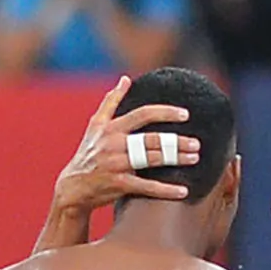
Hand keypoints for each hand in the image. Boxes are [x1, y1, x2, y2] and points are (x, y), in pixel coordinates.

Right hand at [52, 74, 195, 218]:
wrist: (73, 187)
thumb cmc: (89, 153)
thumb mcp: (95, 126)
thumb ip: (111, 101)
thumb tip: (125, 79)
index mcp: (111, 128)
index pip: (142, 115)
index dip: (165, 113)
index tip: (185, 114)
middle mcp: (114, 144)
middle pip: (151, 140)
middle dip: (176, 141)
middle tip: (196, 143)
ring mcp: (117, 165)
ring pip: (152, 160)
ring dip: (176, 159)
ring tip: (194, 158)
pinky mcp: (119, 185)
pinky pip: (147, 187)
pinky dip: (166, 190)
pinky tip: (184, 190)